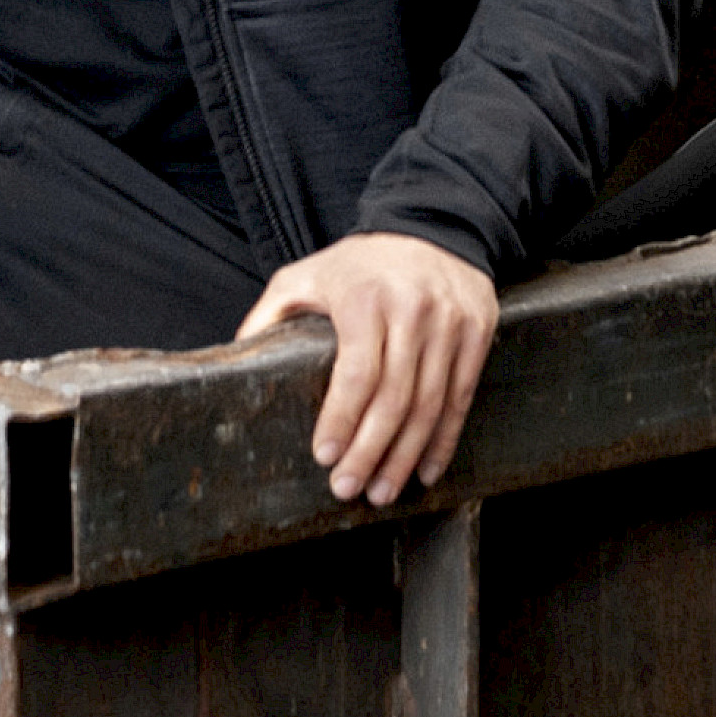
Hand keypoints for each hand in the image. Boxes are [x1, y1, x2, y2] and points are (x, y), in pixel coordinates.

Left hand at [236, 232, 497, 509]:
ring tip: (382, 490)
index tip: (325, 456)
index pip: (357, 372)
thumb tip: (238, 354)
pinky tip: (425, 470)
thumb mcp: (307, 274)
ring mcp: (450, 323)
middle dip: (370, 451)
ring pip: (430, 405)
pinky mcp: (477, 333)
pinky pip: (460, 397)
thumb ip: (271, 312)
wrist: (433, 226)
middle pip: (394, 398)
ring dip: (405, 456)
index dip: (342, 420)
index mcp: (366, 298)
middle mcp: (413, 310)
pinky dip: (443, 440)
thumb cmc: (361, 264)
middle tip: (348, 487)